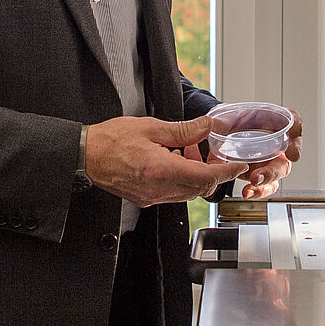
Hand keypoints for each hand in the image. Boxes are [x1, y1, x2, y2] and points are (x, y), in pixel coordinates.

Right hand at [85, 115, 247, 206]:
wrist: (86, 155)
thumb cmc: (112, 139)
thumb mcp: (152, 127)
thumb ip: (185, 130)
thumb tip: (208, 126)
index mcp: (162, 170)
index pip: (206, 177)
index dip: (226, 172)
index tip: (239, 166)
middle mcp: (159, 189)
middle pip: (200, 188)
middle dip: (212, 172)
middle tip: (211, 152)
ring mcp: (151, 197)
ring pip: (187, 192)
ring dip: (195, 175)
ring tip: (185, 151)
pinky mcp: (144, 199)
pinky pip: (172, 193)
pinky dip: (180, 180)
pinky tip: (172, 161)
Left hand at [213, 108, 302, 199]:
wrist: (220, 136)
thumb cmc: (230, 122)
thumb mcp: (225, 118)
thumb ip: (220, 122)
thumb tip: (212, 126)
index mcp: (272, 119)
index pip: (292, 120)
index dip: (296, 130)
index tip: (292, 143)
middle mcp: (277, 140)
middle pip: (289, 152)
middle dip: (277, 164)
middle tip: (260, 172)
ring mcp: (272, 158)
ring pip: (279, 172)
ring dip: (267, 179)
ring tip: (252, 182)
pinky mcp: (263, 173)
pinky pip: (266, 185)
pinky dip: (258, 191)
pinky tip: (247, 192)